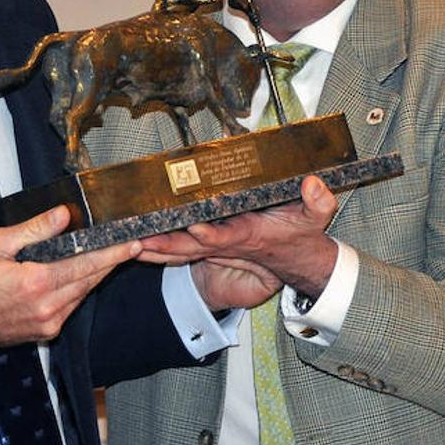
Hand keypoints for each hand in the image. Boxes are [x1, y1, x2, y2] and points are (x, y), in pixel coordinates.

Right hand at [0, 206, 141, 350]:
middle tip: (130, 245)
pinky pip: (71, 306)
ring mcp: (48, 323)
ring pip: (83, 294)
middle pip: (90, 280)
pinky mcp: (46, 331)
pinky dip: (79, 288)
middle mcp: (47, 307)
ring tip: (110, 255)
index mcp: (36, 283)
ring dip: (96, 275)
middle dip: (111, 262)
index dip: (111, 254)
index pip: (84, 264)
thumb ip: (33, 230)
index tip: (131, 243)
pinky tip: (81, 274)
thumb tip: (62, 215)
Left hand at [137, 176, 338, 307]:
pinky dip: (158, 247)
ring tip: (127, 242)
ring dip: (155, 248)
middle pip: (191, 247)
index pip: (225, 237)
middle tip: (140, 240)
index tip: (192, 228)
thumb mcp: (316, 218)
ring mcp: (216, 247)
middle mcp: (227, 244)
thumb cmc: (301, 235)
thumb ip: (318, 201)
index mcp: (249, 236)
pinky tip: (135, 242)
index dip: (209, 235)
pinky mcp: (209, 246)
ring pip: (180, 250)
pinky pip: (179, 249)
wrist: (298, 260)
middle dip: (166, 245)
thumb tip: (314, 184)